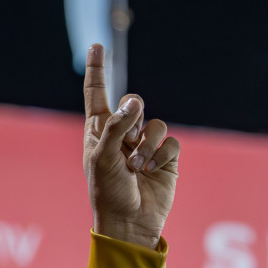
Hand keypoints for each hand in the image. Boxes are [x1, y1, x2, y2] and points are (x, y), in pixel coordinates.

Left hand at [82, 43, 180, 246]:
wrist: (130, 222)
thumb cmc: (107, 192)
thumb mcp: (103, 158)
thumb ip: (116, 127)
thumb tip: (134, 102)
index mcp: (98, 131)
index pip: (96, 94)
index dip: (97, 70)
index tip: (97, 45)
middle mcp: (121, 133)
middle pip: (133, 104)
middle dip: (132, 118)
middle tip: (127, 143)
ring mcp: (145, 144)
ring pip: (154, 123)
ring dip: (146, 144)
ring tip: (135, 166)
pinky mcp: (166, 156)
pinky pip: (170, 140)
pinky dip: (161, 154)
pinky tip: (151, 170)